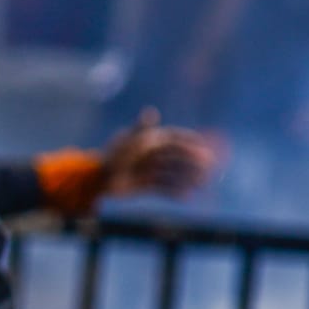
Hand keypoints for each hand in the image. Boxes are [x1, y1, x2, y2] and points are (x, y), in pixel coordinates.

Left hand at [100, 108, 217, 198]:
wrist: (99, 179)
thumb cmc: (113, 155)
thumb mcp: (128, 141)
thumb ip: (141, 128)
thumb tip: (150, 111)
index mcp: (150, 141)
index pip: (175, 138)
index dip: (189, 140)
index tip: (203, 143)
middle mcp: (153, 155)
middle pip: (178, 157)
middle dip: (193, 160)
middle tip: (209, 165)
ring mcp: (151, 170)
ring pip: (174, 173)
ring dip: (188, 177)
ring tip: (202, 182)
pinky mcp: (147, 185)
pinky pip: (165, 188)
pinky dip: (175, 192)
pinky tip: (186, 197)